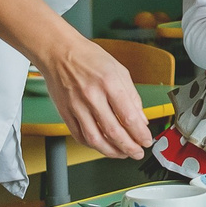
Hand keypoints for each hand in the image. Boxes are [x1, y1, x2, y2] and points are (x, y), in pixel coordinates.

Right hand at [35, 31, 151, 158]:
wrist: (59, 52)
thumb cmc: (89, 58)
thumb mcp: (119, 70)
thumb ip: (132, 96)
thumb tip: (141, 119)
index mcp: (109, 83)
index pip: (128, 116)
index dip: (140, 134)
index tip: (146, 141)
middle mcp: (92, 96)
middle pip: (113, 131)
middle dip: (129, 147)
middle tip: (137, 152)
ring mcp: (76, 106)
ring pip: (95, 138)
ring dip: (111, 151)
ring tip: (122, 154)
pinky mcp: (65, 113)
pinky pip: (79, 136)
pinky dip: (93, 145)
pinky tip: (103, 146)